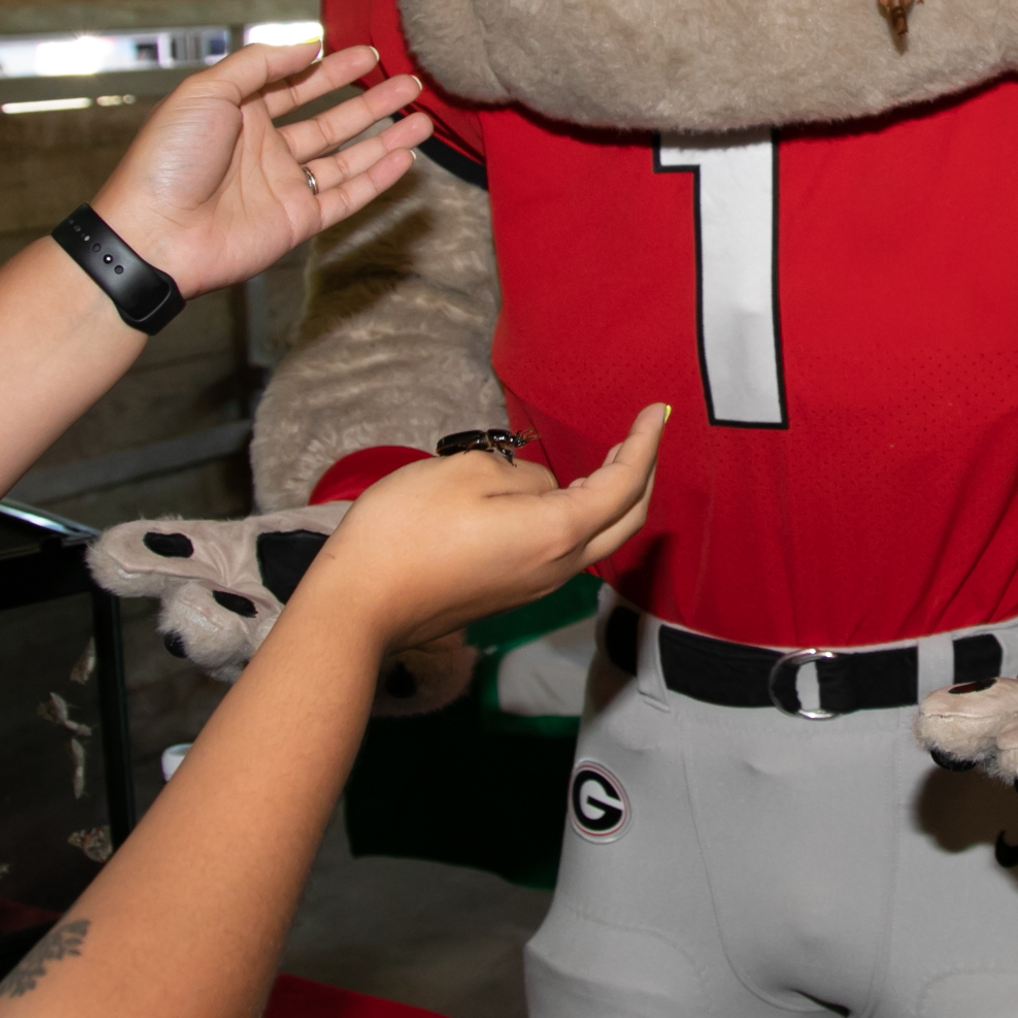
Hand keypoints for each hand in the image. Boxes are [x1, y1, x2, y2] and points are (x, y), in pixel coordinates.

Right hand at [90, 405, 664, 676]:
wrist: (360, 607)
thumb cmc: (407, 531)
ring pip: (599, 538)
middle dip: (644, 474)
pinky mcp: (513, 594)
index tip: (657, 410)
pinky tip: (565, 494)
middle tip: (644, 433)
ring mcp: (538, 586)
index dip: (645, 443)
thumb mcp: (465, 475)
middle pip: (627, 520)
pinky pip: (567, 550)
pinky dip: (583, 517)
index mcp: (557, 531)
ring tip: (609, 457)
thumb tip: (539, 488)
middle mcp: (560, 566)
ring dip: (614, 498)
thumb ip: (519, 475)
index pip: (623, 484)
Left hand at [92, 43, 430, 297]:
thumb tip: (305, 46)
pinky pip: (346, 196)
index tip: (368, 53)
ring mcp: (284, 186)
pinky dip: (377, 178)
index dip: (331, 69)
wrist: (155, 232)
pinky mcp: (297, 220)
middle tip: (408, 83)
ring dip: (385, 138)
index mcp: (240, 114)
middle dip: (371, 101)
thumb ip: (257, 64)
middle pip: (330, 120)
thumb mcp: (206, 91)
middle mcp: (266, 149)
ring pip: (347, 158)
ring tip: (422, 118)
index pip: (295, 85)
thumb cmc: (167, 159)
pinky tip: (404, 158)